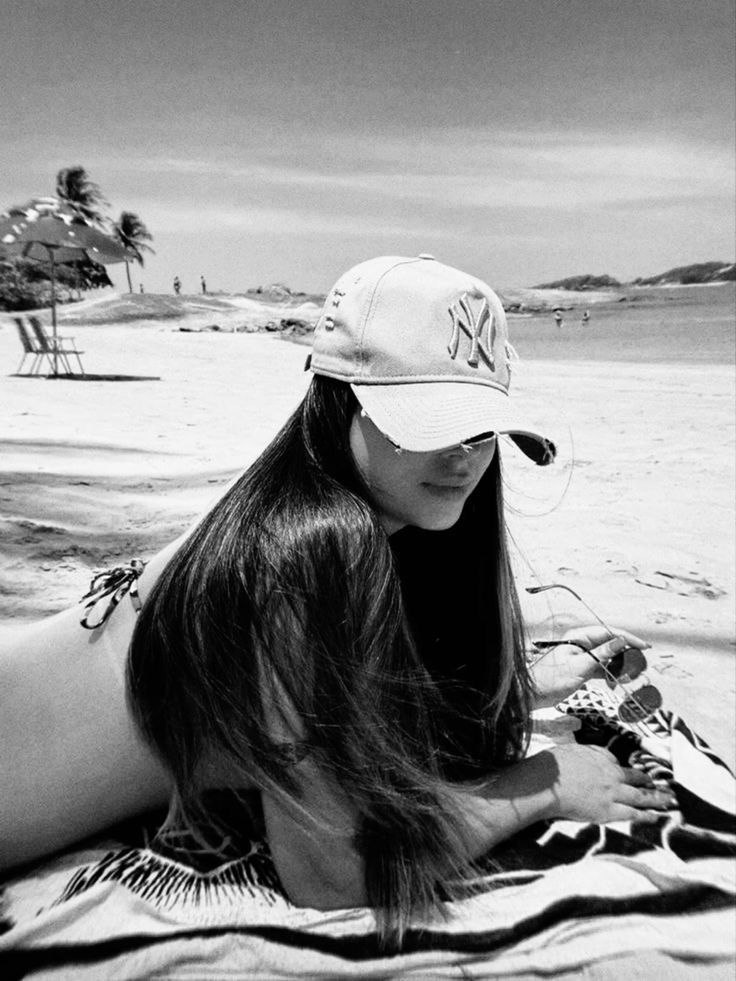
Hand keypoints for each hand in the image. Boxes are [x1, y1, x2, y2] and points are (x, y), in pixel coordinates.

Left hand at [531, 624, 649, 705]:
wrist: (534, 694)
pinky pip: (601, 668)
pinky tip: (615, 682)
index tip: (643, 646)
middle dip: (626, 653)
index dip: (627, 638)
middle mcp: (581, 644)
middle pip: (609, 644)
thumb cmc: (551, 679)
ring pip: (607, 657)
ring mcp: (582, 657)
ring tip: (629, 676)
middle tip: (640, 664)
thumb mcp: (579, 666)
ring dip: (618, 666)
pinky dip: (609, 675)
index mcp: (578, 637)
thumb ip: (601, 654)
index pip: (608, 632)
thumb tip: (620, 641)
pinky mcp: (582, 669)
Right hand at [538, 744, 676, 823]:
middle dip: (649, 781)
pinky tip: (656, 817)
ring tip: (669, 800)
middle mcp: (611, 774)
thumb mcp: (572, 749)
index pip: (616, 762)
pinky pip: (632, 814)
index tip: (631, 773)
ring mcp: (611, 793)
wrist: (547, 783)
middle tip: (663, 785)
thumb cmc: (554, 765)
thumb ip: (589, 753)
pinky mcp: (607, 812)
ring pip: (640, 796)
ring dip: (656, 798)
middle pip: (635, 778)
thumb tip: (600, 755)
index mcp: (601, 758)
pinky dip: (646, 815)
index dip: (624, 769)